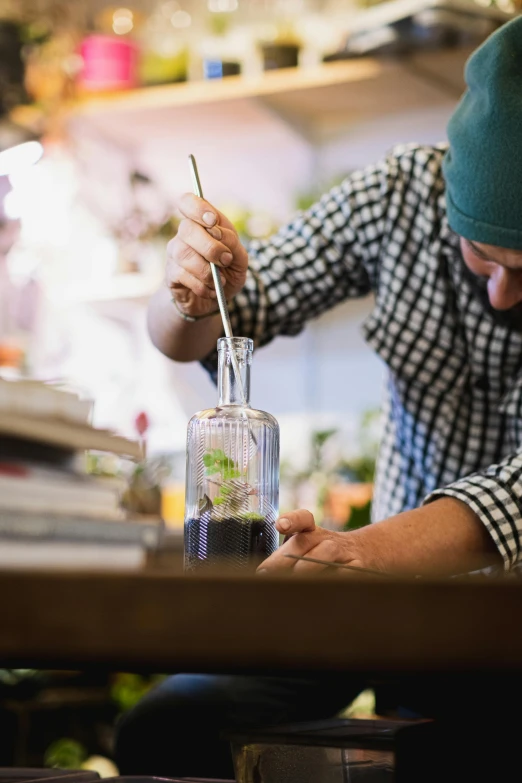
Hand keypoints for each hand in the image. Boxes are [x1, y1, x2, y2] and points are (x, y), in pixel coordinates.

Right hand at [167, 193, 248, 317]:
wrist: (217, 300)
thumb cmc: (228, 273)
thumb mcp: (240, 258)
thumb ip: (233, 242)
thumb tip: (217, 233)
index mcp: (201, 224)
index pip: (187, 202)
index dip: (198, 208)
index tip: (212, 221)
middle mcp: (184, 235)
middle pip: (187, 228)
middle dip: (210, 246)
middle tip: (225, 260)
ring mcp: (174, 254)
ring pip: (183, 253)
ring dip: (206, 270)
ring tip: (220, 281)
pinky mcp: (170, 274)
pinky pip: (182, 275)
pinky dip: (202, 286)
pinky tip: (210, 290)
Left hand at [258, 509, 366, 573]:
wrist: (364, 552)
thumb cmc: (323, 554)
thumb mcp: (306, 549)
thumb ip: (286, 558)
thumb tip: (263, 575)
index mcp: (310, 531)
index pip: (302, 518)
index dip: (292, 519)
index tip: (281, 525)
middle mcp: (325, 538)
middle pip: (305, 541)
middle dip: (284, 558)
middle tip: (268, 573)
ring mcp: (343, 550)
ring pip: (326, 552)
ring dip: (309, 566)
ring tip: (294, 580)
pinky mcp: (358, 566)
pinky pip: (346, 572)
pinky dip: (334, 579)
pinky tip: (321, 591)